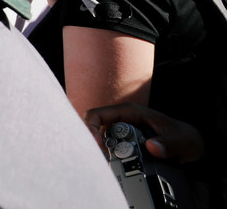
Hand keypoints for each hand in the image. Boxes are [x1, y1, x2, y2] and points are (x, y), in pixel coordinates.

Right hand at [85, 102, 204, 162]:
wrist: (189, 146)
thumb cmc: (185, 138)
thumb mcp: (182, 141)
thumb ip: (169, 144)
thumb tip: (151, 147)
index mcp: (130, 112)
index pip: (97, 114)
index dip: (91, 128)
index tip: (98, 145)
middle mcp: (122, 121)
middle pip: (95, 129)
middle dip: (96, 144)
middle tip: (106, 160)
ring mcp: (122, 133)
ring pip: (100, 140)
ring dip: (102, 152)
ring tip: (112, 165)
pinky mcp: (124, 144)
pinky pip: (108, 149)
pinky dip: (108, 158)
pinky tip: (116, 167)